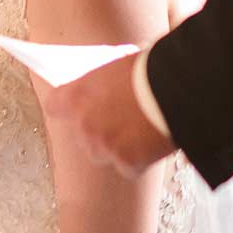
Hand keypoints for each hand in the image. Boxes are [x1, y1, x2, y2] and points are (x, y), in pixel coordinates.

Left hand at [40, 51, 174, 177]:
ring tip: (139, 131)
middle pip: (81, 135)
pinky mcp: (126, 164)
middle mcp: (84, 125)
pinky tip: (153, 143)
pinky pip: (128, 167)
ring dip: (116, 147)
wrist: (178, 89)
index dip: (67, 108)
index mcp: (76, 96)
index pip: (55, 107)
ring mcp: (104, 147)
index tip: (77, 107)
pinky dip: (139, 159)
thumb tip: (103, 85)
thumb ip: (102, 81)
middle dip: (98, 130)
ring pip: (103, 154)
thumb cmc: (149, 69)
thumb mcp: (117, 65)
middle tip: (121, 119)